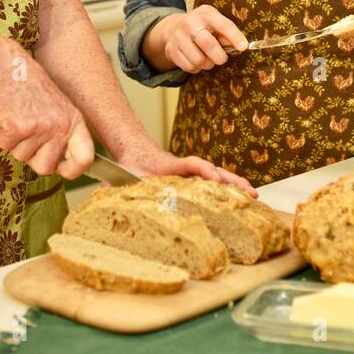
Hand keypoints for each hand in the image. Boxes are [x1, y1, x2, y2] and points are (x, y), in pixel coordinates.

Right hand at [0, 40, 94, 179]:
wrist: (5, 64)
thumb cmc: (28, 85)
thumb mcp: (56, 106)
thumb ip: (60, 132)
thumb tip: (59, 164)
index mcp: (74, 120)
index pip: (85, 158)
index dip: (73, 171)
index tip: (60, 169)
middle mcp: (61, 126)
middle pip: (46, 168)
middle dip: (31, 158)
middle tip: (24, 136)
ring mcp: (41, 128)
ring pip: (22, 157)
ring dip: (13, 142)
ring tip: (14, 117)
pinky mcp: (19, 128)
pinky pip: (5, 146)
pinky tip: (3, 115)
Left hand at [116, 141, 257, 197]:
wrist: (133, 154)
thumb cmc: (128, 168)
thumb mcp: (119, 176)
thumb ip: (112, 183)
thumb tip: (99, 192)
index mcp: (168, 167)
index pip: (189, 164)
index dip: (201, 169)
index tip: (211, 175)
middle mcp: (184, 170)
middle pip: (212, 170)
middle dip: (231, 181)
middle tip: (249, 192)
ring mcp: (191, 174)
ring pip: (218, 177)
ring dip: (236, 185)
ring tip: (254, 197)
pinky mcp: (194, 180)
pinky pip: (214, 184)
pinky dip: (229, 190)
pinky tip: (242, 200)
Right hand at [163, 5, 247, 73]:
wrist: (176, 28)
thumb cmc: (204, 27)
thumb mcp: (215, 23)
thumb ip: (227, 33)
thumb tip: (240, 46)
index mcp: (205, 13)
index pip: (223, 25)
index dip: (235, 37)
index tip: (243, 47)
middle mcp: (189, 22)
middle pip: (208, 45)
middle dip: (220, 57)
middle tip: (222, 58)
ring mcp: (178, 36)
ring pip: (199, 60)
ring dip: (208, 64)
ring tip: (208, 59)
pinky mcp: (171, 50)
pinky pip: (189, 67)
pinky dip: (197, 68)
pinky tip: (196, 59)